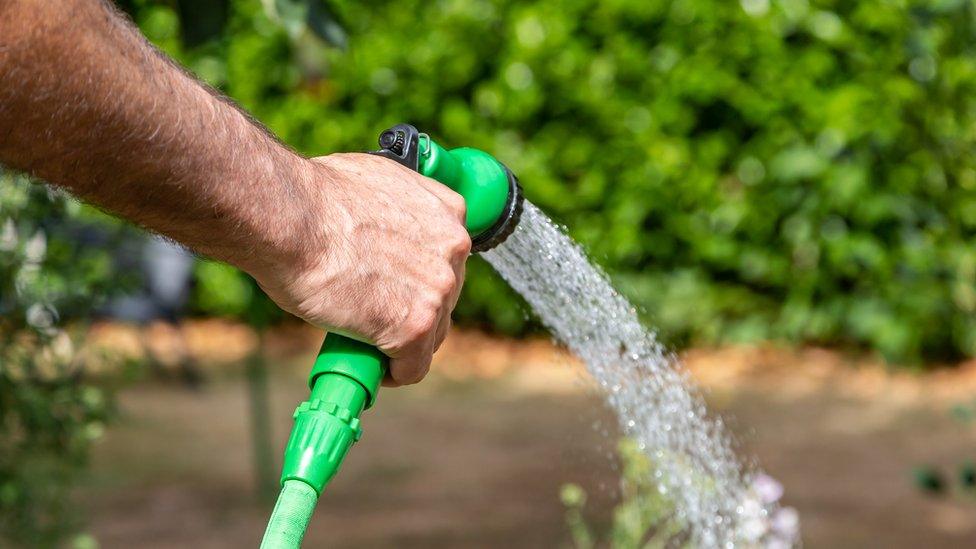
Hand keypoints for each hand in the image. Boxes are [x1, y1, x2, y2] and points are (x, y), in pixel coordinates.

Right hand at [251, 153, 470, 386]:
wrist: (290, 216)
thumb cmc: (314, 199)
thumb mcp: (374, 185)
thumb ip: (394, 211)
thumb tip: (378, 231)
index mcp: (447, 211)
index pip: (446, 260)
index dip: (419, 279)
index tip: (397, 288)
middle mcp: (453, 248)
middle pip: (443, 299)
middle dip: (412, 311)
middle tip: (374, 316)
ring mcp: (438, 289)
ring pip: (431, 336)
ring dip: (402, 343)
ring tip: (365, 341)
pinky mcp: (416, 326)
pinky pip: (413, 367)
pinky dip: (394, 374)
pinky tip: (372, 368)